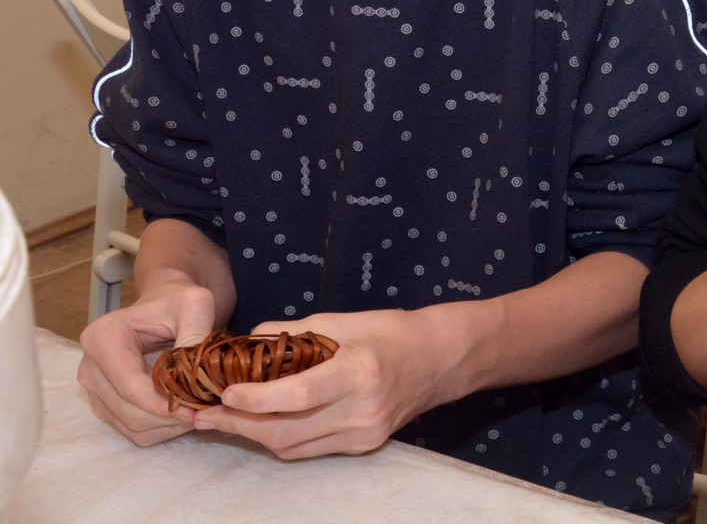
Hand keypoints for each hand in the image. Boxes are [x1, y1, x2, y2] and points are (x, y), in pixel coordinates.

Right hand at [78, 281, 220, 444]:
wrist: (168, 306)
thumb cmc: (179, 302)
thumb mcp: (195, 304)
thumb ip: (195, 332)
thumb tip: (193, 372)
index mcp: (102, 338)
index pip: (129, 385)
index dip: (163, 403)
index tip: (197, 408)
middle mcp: (90, 367)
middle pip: (128, 410)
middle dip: (168, 416)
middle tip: (205, 410)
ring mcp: (95, 389)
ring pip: (131, 426)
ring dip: (166, 426)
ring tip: (198, 410)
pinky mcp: (106, 404)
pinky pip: (133, 431)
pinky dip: (160, 429)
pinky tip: (184, 412)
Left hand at [189, 308, 451, 459]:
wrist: (441, 359)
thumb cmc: (392, 331)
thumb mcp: (344, 320)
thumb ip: (294, 334)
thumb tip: (247, 342)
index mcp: (360, 371)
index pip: (297, 396)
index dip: (255, 399)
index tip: (222, 393)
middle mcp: (362, 410)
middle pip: (286, 431)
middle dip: (239, 425)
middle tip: (201, 414)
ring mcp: (364, 434)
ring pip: (293, 447)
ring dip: (253, 435)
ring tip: (220, 421)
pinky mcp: (363, 446)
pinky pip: (309, 450)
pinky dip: (280, 438)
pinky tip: (260, 424)